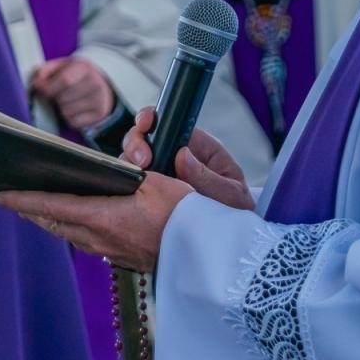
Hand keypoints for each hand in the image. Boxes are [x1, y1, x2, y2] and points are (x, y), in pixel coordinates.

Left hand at [0, 174, 192, 271]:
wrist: (205, 252)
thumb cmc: (184, 215)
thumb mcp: (156, 182)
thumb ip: (128, 173)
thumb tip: (114, 169)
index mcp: (102, 218)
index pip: (51, 207)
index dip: (22, 201)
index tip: (0, 195)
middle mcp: (99, 239)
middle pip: (54, 223)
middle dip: (31, 211)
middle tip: (12, 200)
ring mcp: (110, 252)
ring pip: (70, 234)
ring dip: (51, 221)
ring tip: (38, 209)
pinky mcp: (122, 257)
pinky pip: (87, 241)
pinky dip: (73, 228)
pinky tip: (77, 222)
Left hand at [31, 57, 115, 128]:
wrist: (100, 83)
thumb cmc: (76, 75)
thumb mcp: (61, 65)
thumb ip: (45, 71)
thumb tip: (35, 83)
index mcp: (84, 67)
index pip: (65, 80)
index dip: (48, 87)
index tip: (39, 89)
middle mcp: (95, 83)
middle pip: (62, 98)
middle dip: (55, 98)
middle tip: (59, 92)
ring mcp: (99, 100)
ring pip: (66, 112)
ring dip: (61, 108)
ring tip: (69, 99)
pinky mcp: (99, 114)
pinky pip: (73, 122)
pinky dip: (69, 118)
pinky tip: (75, 108)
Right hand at [122, 108, 252, 210]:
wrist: (228, 239)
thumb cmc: (234, 211)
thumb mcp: (230, 194)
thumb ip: (208, 177)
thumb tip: (182, 156)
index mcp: (198, 147)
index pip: (169, 123)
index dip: (152, 120)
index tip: (146, 125)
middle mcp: (174, 157)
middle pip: (143, 138)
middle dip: (136, 143)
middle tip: (142, 160)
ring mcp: (159, 175)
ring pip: (132, 161)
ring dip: (128, 166)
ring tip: (138, 181)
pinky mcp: (148, 194)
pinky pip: (130, 185)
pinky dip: (125, 186)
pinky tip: (129, 195)